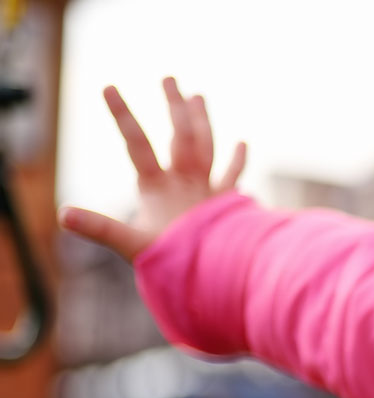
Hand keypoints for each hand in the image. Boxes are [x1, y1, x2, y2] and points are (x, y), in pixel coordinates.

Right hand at [59, 77, 246, 260]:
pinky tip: (243, 143)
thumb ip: (98, 227)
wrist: (218, 276)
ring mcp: (208, 190)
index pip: (137, 144)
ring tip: (198, 96)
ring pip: (206, 147)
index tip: (109, 87)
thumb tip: (63, 214)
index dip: (123, 115)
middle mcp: (186, 183)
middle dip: (173, 106)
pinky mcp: (226, 204)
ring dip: (202, 121)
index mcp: (159, 188)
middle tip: (169, 78)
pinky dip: (237, 160)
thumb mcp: (128, 243)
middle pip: (180, 136)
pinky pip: (232, 177)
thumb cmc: (171, 262)